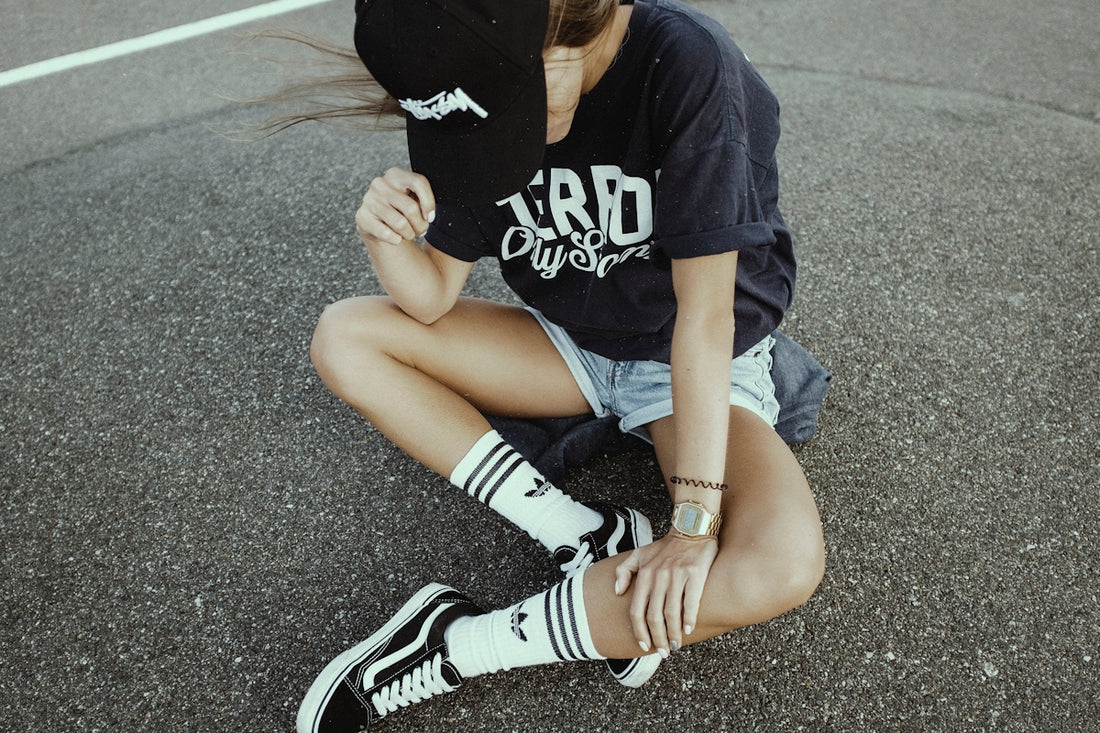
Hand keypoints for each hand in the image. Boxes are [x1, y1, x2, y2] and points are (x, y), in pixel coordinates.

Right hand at [355, 167, 435, 245]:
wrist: (379, 225)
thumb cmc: (401, 210)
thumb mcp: (414, 199)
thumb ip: (424, 201)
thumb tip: (429, 216)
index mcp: (395, 174)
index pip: (418, 183)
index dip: (429, 203)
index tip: (431, 217)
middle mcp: (380, 184)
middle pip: (411, 208)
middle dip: (421, 225)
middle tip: (420, 230)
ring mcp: (369, 200)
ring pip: (401, 224)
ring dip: (409, 234)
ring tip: (408, 233)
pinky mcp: (362, 217)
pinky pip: (388, 234)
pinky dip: (396, 240)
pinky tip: (394, 236)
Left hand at [613, 532, 717, 656]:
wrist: (691, 528)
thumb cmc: (666, 546)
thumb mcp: (639, 554)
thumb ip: (624, 571)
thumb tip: (618, 592)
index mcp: (644, 575)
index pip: (636, 611)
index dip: (639, 631)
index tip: (644, 645)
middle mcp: (658, 577)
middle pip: (654, 617)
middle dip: (657, 639)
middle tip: (663, 652)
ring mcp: (677, 576)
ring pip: (671, 613)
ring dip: (673, 634)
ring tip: (676, 646)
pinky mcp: (695, 575)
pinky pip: (691, 602)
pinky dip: (689, 619)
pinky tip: (688, 630)